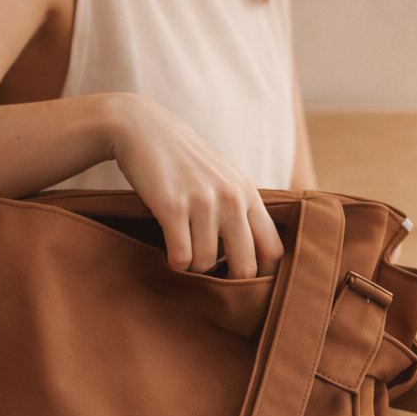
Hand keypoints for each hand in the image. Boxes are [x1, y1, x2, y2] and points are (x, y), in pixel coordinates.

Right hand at [104, 94, 283, 278]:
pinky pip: (180, 257)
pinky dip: (174, 263)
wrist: (143, 129)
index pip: (273, 250)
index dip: (264, 276)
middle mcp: (232, 199)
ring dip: (192, 269)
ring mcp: (203, 202)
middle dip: (228, 283)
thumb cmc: (185, 160)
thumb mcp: (225, 177)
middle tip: (212, 283)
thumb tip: (259, 253)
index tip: (246, 285)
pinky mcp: (173, 207)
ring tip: (184, 255)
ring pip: (205, 265)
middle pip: (245, 266)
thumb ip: (243, 207)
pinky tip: (168, 252)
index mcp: (248, 194)